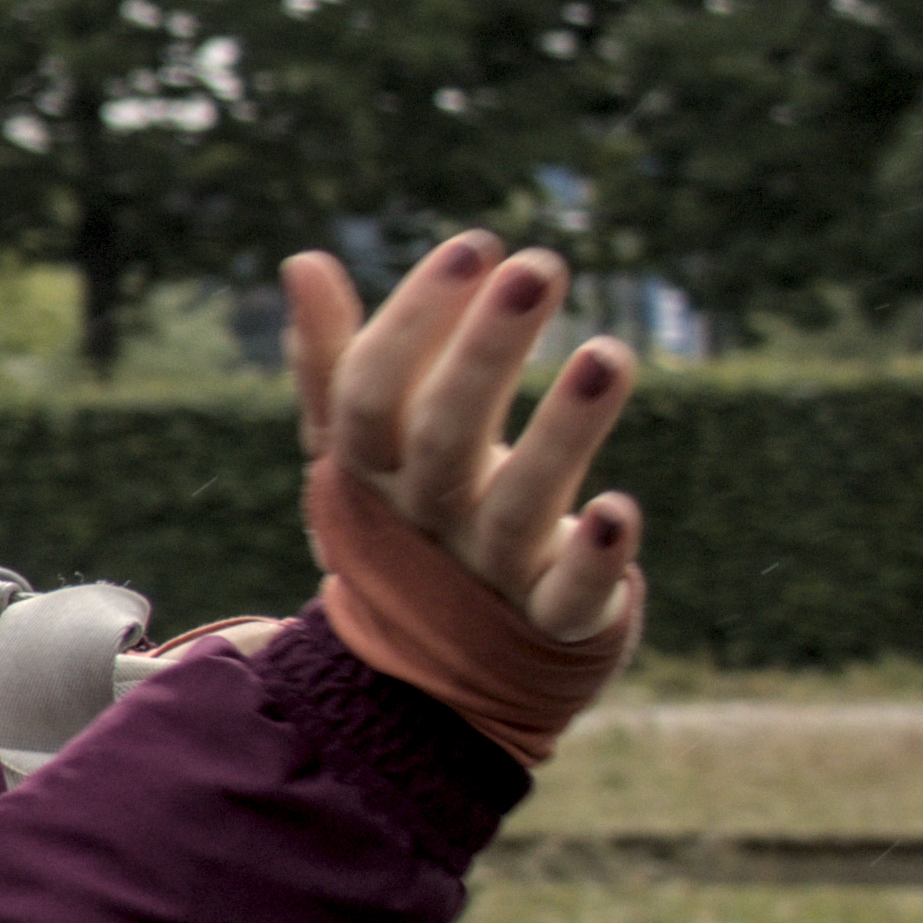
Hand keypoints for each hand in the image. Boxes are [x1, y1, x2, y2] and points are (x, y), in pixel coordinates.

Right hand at [285, 236, 640, 646]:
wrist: (432, 675)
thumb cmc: (403, 528)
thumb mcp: (356, 450)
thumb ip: (335, 362)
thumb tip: (303, 260)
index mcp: (369, 471)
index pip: (373, 392)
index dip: (416, 320)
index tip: (474, 247)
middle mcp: (423, 518)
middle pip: (443, 434)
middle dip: (486, 351)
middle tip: (538, 266)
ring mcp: (486, 573)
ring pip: (517, 506)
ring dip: (564, 434)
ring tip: (611, 353)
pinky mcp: (554, 622)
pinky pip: (570, 598)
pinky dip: (594, 561)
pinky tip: (618, 511)